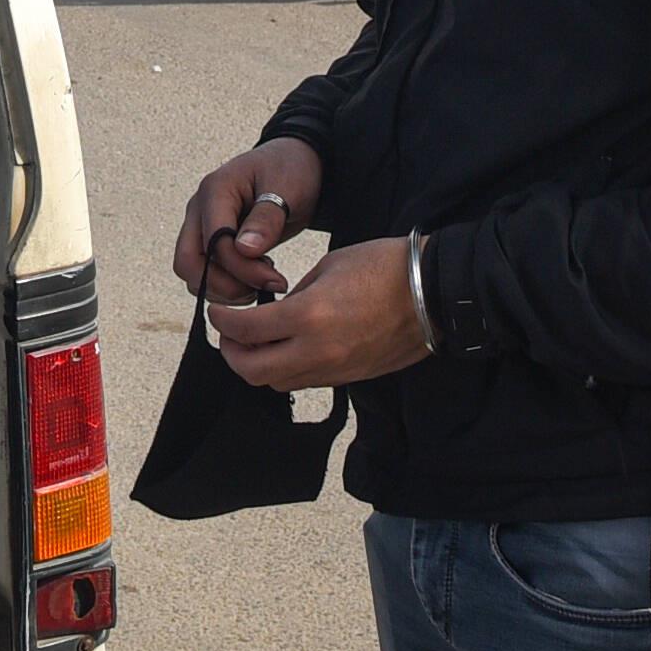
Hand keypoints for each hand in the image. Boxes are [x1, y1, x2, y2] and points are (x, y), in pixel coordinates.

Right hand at [174, 138, 322, 301]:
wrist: (294, 164)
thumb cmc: (291, 171)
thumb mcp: (288, 189)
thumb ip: (266, 219)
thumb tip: (244, 250)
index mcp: (215, 190)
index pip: (213, 243)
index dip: (242, 269)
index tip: (276, 280)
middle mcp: (200, 209)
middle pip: (187, 261)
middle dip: (223, 285)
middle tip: (259, 291)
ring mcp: (201, 225)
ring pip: (192, 272)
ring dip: (223, 289)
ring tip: (261, 284)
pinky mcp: (209, 240)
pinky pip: (203, 272)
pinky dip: (224, 286)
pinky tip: (254, 279)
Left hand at [210, 237, 430, 392]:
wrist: (433, 293)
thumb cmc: (384, 268)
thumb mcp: (328, 267)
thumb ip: (295, 295)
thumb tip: (274, 312)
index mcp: (308, 316)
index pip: (245, 331)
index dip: (222, 322)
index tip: (217, 312)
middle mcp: (317, 351)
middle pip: (252, 370)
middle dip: (231, 352)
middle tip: (228, 332)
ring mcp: (335, 370)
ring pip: (276, 383)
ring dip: (257, 365)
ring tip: (254, 341)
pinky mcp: (349, 378)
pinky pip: (304, 383)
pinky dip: (285, 370)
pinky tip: (286, 347)